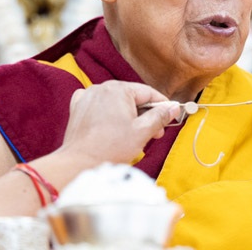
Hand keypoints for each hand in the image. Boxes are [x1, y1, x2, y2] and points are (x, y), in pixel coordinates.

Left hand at [59, 80, 179, 165]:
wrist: (79, 164)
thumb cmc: (110, 148)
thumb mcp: (143, 131)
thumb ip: (160, 116)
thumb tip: (173, 107)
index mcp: (118, 89)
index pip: (148, 92)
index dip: (162, 105)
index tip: (170, 116)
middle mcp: (101, 88)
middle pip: (132, 97)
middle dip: (145, 114)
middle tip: (155, 133)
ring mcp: (87, 97)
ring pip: (116, 102)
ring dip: (128, 115)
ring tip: (135, 135)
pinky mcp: (78, 108)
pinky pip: (99, 105)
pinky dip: (109, 114)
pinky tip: (112, 126)